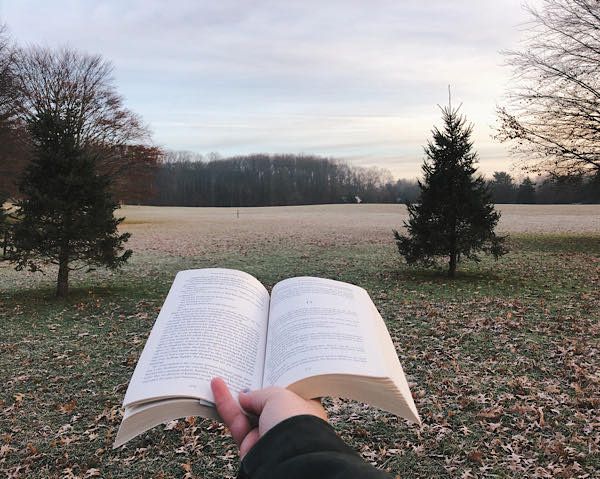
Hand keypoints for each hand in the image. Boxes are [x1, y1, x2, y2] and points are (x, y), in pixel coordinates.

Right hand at [210, 377, 326, 457]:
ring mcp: (269, 434)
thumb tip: (245, 397)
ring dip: (235, 394)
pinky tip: (217, 387)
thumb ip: (260, 393)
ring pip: (247, 411)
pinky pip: (235, 421)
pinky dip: (225, 404)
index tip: (266, 366)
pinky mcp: (250, 445)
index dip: (277, 379)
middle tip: (244, 370)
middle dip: (254, 387)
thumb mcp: (279, 395)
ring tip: (224, 373)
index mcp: (306, 408)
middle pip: (266, 401)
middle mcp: (288, 422)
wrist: (286, 459)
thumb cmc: (295, 424)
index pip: (290, 391)